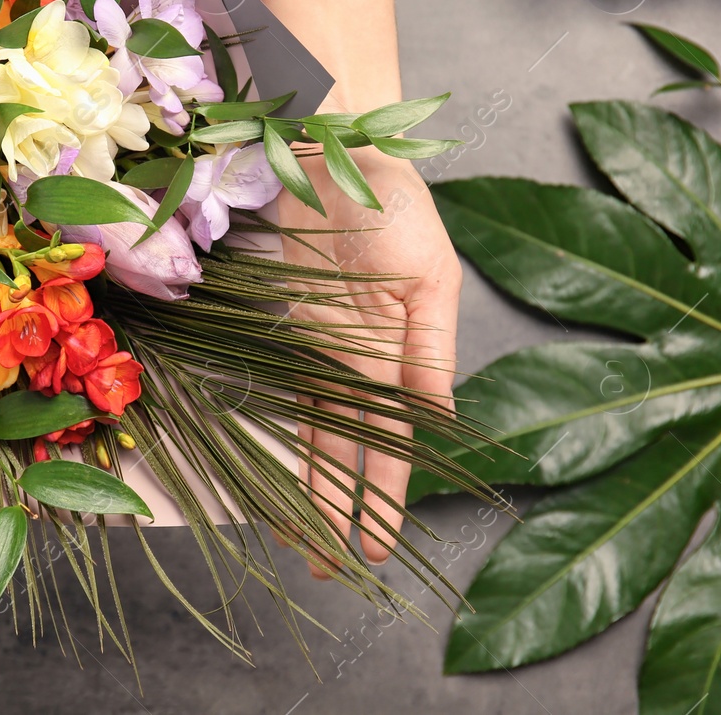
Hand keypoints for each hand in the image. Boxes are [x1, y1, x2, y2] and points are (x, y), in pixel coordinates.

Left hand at [275, 146, 460, 576]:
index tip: (371, 548)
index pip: (389, 441)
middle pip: (349, 449)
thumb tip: (438, 426)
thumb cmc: (394, 200)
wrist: (337, 147)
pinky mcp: (288, 324)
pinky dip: (288, 434)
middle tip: (329, 572)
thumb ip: (429, 354)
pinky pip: (289, 391)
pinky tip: (281, 473)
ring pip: (317, 432)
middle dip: (340, 510)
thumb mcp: (430, 278)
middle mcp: (362, 359)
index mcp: (404, 351)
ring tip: (305, 545)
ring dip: (313, 487)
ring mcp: (323, 345)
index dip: (379, 495)